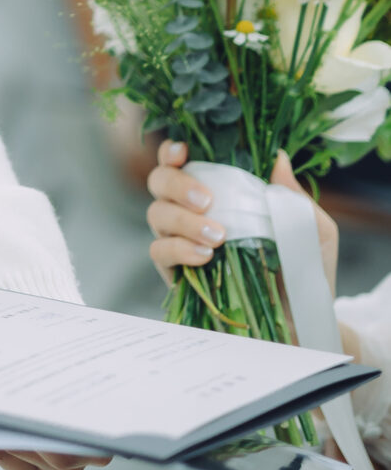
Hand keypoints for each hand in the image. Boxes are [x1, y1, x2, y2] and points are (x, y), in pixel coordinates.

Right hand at [146, 142, 336, 291]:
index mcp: (219, 190)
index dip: (173, 150)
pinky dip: (179, 249)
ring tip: (218, 236)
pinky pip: (160, 251)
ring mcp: (180, 240)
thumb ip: (294, 196)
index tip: (184, 150)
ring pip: (156, 214)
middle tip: (207, 200)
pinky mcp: (175, 272)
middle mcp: (191, 210)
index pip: (182, 160)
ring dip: (183, 220)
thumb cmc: (305, 268)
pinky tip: (205, 257)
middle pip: (159, 181)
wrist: (300, 319)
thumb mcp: (313, 231)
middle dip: (176, 183)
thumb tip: (279, 158)